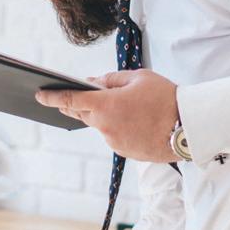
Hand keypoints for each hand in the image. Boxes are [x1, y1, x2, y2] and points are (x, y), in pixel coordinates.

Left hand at [36, 70, 179, 162]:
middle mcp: (104, 126)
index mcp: (104, 105)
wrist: (190, 127)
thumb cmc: (166, 98)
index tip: (39, 94)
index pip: (70, 100)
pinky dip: (118, 127)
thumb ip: (111, 80)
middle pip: (81, 113)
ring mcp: (113, 141)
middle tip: (74, 96)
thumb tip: (93, 84)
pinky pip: (113, 136)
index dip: (52, 97)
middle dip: (77, 104)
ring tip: (127, 106)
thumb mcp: (138, 78)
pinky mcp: (123, 151)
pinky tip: (135, 121)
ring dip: (104, 115)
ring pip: (99, 125)